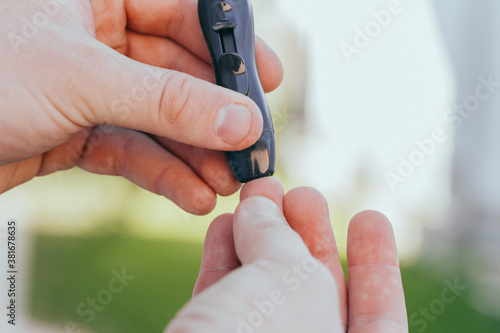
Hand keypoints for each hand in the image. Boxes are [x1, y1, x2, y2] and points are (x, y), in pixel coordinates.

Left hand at [0, 0, 282, 213]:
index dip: (229, 47)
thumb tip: (241, 120)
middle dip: (215, 116)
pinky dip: (162, 174)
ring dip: (195, 154)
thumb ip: (168, 101)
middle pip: (179, 72)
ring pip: (159, 118)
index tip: (266, 82)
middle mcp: (96, 34)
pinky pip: (132, 149)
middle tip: (251, 149)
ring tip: (228, 184)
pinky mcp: (77, 129)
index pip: (184, 10)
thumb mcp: (83, 79)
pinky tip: (192, 195)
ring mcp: (89, 85)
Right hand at [165, 177, 407, 331]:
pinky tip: (222, 227)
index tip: (368, 216)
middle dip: (308, 236)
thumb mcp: (288, 285)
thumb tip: (259, 207)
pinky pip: (223, 302)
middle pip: (317, 295)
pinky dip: (223, 261)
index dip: (376, 262)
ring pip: (264, 294)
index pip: (378, 316)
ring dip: (258, 239)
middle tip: (297, 193)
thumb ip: (281, 242)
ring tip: (255, 196)